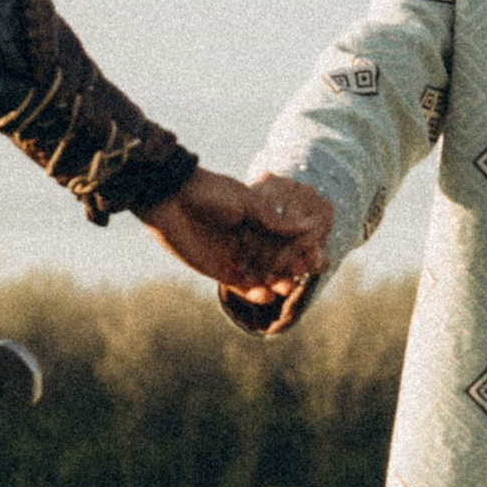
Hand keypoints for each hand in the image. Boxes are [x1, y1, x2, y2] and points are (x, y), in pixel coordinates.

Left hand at [142, 168, 332, 294]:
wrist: (170, 198)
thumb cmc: (209, 192)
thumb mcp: (248, 202)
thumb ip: (275, 219)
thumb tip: (310, 225)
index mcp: (256, 218)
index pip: (284, 238)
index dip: (300, 248)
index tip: (317, 257)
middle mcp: (247, 238)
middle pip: (275, 259)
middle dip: (291, 268)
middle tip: (306, 275)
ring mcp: (233, 255)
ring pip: (260, 275)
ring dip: (275, 283)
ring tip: (288, 287)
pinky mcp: (218, 269)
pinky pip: (240, 286)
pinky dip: (253, 292)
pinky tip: (266, 294)